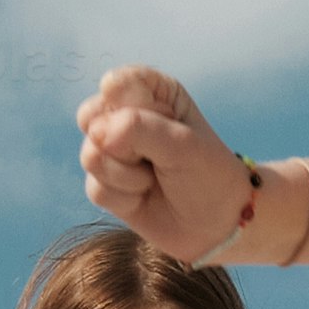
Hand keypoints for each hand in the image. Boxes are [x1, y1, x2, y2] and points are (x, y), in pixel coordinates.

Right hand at [77, 63, 250, 260]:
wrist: (217, 225)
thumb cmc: (208, 175)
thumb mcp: (182, 144)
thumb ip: (138, 128)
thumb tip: (95, 134)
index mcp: (152, 92)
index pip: (118, 84)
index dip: (137, 108)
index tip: (169, 121)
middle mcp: (126, 116)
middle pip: (91, 116)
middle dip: (122, 143)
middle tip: (158, 155)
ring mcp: (111, 150)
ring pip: (91, 155)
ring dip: (127, 176)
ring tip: (155, 179)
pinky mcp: (104, 183)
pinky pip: (95, 187)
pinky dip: (124, 198)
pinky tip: (144, 198)